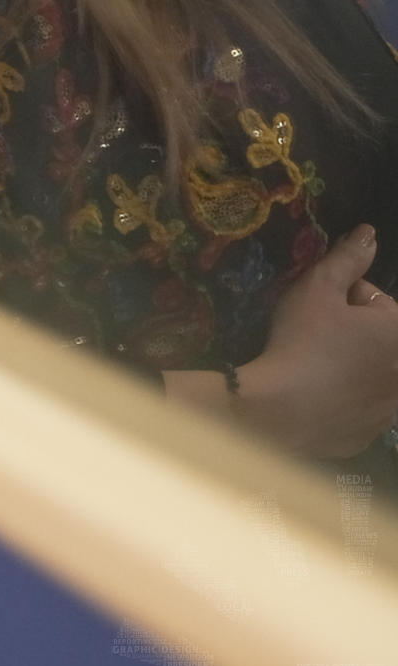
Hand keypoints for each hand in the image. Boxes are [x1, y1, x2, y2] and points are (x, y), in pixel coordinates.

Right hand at [236, 226, 397, 460]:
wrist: (279, 410)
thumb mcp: (317, 289)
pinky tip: (316, 396)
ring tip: (314, 366)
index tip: (316, 307)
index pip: (376, 301)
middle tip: (313, 334)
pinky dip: (345, 400)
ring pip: (372, 373)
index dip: (342, 298)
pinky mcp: (371, 433)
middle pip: (378, 338)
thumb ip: (347, 259)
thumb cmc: (302, 342)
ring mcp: (391, 408)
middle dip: (352, 332)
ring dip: (352, 365)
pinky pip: (361, 407)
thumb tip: (369, 232)